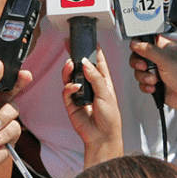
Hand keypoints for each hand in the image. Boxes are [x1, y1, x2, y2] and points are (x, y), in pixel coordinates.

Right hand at [0, 0, 35, 66]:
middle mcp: (30, 8)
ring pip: (37, 13)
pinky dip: (29, 27)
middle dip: (31, 1)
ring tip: (16, 21)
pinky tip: (18, 30)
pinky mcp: (36, 35)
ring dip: (30, 14)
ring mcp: (34, 22)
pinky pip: (35, 27)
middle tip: (18, 6)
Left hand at [0, 60, 28, 175]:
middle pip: (10, 92)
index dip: (8, 76)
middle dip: (18, 85)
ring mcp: (1, 122)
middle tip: (26, 77)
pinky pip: (15, 128)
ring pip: (13, 110)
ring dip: (3, 119)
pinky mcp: (9, 136)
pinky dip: (5, 134)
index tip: (18, 69)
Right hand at [62, 49, 122, 165]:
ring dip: (69, 70)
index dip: (93, 50)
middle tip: (69, 45)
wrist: (102, 137)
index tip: (88, 39)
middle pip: (80, 67)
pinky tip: (74, 87)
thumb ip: (95, 77)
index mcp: (103, 81)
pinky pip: (66, 91)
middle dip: (74, 55)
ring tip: (70, 65)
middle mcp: (90, 86)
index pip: (97, 62)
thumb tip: (86, 63)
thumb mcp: (106, 94)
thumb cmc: (110, 118)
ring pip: (70, 77)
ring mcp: (80, 94)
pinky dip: (69, 87)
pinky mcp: (71, 103)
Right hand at [129, 36, 176, 112]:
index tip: (136, 49)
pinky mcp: (155, 83)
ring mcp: (158, 71)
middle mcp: (161, 58)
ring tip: (154, 80)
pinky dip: (145, 86)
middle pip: (139, 56)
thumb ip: (149, 50)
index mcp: (165, 48)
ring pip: (139, 71)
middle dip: (139, 63)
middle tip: (144, 66)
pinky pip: (142, 83)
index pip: (147, 41)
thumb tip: (136, 43)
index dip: (139, 44)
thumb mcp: (166, 59)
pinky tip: (154, 87)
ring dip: (144, 76)